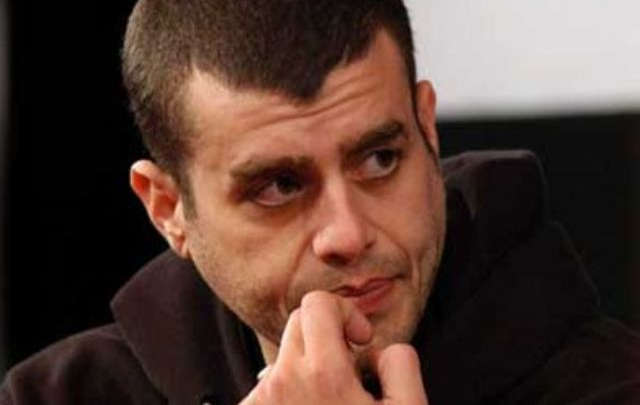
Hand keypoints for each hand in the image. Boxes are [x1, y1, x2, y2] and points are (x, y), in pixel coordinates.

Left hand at [239, 291, 428, 404]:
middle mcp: (282, 382)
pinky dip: (289, 391)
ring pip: (285, 356)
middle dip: (326, 337)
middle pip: (298, 323)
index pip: (318, 303)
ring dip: (308, 368)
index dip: (346, 314)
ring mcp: (261, 400)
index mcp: (323, 374)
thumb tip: (381, 346)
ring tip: (328, 404)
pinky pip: (270, 384)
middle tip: (347, 373)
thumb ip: (402, 365)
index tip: (358, 342)